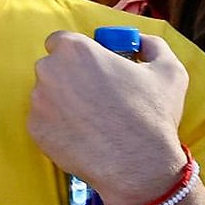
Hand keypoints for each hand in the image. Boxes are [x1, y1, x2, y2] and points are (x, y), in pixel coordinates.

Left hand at [28, 29, 192, 204]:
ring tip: (93, 120)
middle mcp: (49, 71)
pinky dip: (58, 127)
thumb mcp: (169, 70)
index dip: (76, 53)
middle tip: (95, 96)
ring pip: (46, 95)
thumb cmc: (152, 114)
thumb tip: (141, 41)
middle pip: (52, 68)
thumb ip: (153, 46)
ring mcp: (38, 101)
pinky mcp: (34, 129)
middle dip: (69, 78)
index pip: (61, 41)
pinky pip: (44, 122)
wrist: (138, 164)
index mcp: (75, 50)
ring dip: (63, 103)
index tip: (90, 66)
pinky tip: (84, 136)